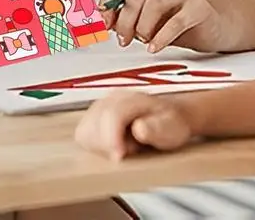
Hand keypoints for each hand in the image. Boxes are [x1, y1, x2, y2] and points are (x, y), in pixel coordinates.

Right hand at [75, 92, 193, 160]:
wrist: (170, 117)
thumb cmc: (170, 124)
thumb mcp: (172, 128)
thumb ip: (157, 129)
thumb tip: (139, 128)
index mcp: (133, 97)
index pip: (112, 115)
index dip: (112, 139)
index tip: (119, 157)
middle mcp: (113, 97)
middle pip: (95, 123)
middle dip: (108, 144)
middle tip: (128, 150)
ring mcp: (101, 105)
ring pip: (85, 130)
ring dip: (99, 146)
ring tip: (121, 146)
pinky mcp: (93, 116)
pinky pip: (82, 134)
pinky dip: (93, 145)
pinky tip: (110, 146)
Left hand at [100, 0, 221, 52]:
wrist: (212, 27)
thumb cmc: (174, 19)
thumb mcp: (144, 15)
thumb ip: (124, 13)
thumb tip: (101, 20)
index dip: (106, 4)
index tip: (103, 23)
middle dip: (125, 22)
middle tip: (123, 39)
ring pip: (153, 5)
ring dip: (142, 29)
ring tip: (144, 40)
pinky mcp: (199, 7)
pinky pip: (174, 23)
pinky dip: (160, 38)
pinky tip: (154, 47)